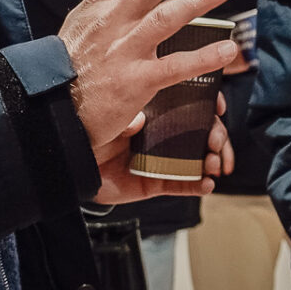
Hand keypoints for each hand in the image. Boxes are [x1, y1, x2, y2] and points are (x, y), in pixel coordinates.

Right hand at [59, 0, 238, 148]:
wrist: (46, 111)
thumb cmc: (70, 65)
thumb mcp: (82, 23)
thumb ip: (110, 2)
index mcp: (100, 2)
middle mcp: (112, 20)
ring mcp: (122, 50)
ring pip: (168, 15)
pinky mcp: (134, 82)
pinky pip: (175, 66)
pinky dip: (204, 57)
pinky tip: (228, 49)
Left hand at [91, 92, 235, 204]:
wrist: (73, 163)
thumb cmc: (90, 132)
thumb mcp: (110, 117)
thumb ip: (127, 117)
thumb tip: (141, 120)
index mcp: (156, 112)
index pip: (189, 104)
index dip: (208, 104)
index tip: (218, 106)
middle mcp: (163, 135)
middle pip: (201, 132)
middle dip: (215, 135)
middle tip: (214, 140)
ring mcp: (162, 159)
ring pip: (197, 159)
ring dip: (211, 160)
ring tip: (212, 164)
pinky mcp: (156, 183)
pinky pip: (182, 185)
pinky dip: (198, 185)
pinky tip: (207, 184)